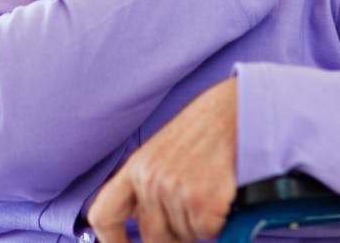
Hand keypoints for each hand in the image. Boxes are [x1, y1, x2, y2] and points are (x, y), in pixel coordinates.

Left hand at [87, 79, 237, 242]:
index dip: (111, 241)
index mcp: (135, 168)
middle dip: (173, 238)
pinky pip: (207, 233)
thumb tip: (142, 223)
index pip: (104, 216)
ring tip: (210, 191)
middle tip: (193, 218)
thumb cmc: (203, 132)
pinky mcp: (202, 200)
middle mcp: (150, 180)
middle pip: (153, 237)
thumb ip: (147, 186)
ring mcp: (175, 191)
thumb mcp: (162, 153)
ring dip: (199, 225)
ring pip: (184, 236)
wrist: (235, 110)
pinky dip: (218, 223)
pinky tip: (221, 197)